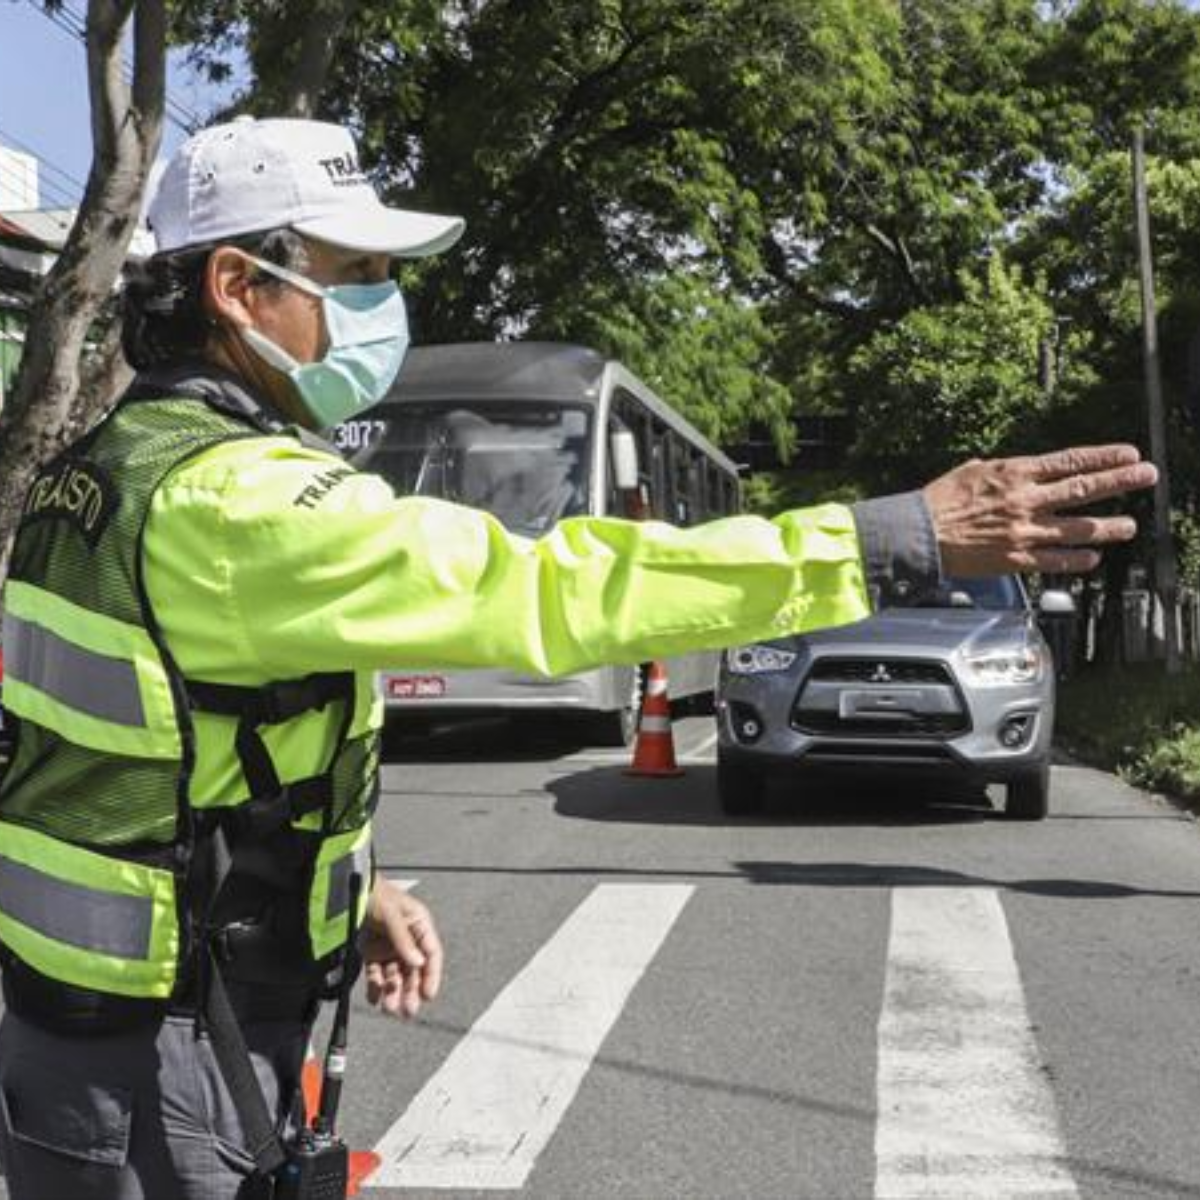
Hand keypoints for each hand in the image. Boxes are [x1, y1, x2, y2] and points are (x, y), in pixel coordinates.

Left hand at [360, 878, 443, 1018]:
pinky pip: (376, 974)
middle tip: (408, 1010)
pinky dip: (375, 987)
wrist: (349, 889)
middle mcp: (407, 939)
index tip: (428, 994)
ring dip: (393, 992)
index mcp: (419, 925)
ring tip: (389, 1009)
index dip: (432, 975)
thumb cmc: (376, 893)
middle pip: (413, 969)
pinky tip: (374, 998)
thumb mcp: (392, 914)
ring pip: (395, 975)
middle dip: (411, 990)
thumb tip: (418, 963)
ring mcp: (390, 947)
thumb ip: (404, 939)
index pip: (431, 953)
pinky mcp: (373, 953)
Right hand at [922, 444, 1157, 576]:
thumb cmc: (939, 501)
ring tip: (1129, 526)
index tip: (1128, 453)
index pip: (1069, 461)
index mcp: (1015, 474)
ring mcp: (1023, 531)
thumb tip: (1023, 470)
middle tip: (1147, 476)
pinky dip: (1077, 560)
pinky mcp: (1014, 559)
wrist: (917, 533)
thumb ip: (1004, 471)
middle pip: (1082, 489)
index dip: (1102, 457)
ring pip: (1076, 528)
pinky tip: (1093, 558)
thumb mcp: (973, 471)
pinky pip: (1054, 561)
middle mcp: (1025, 501)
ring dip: (1107, 527)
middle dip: (1119, 481)